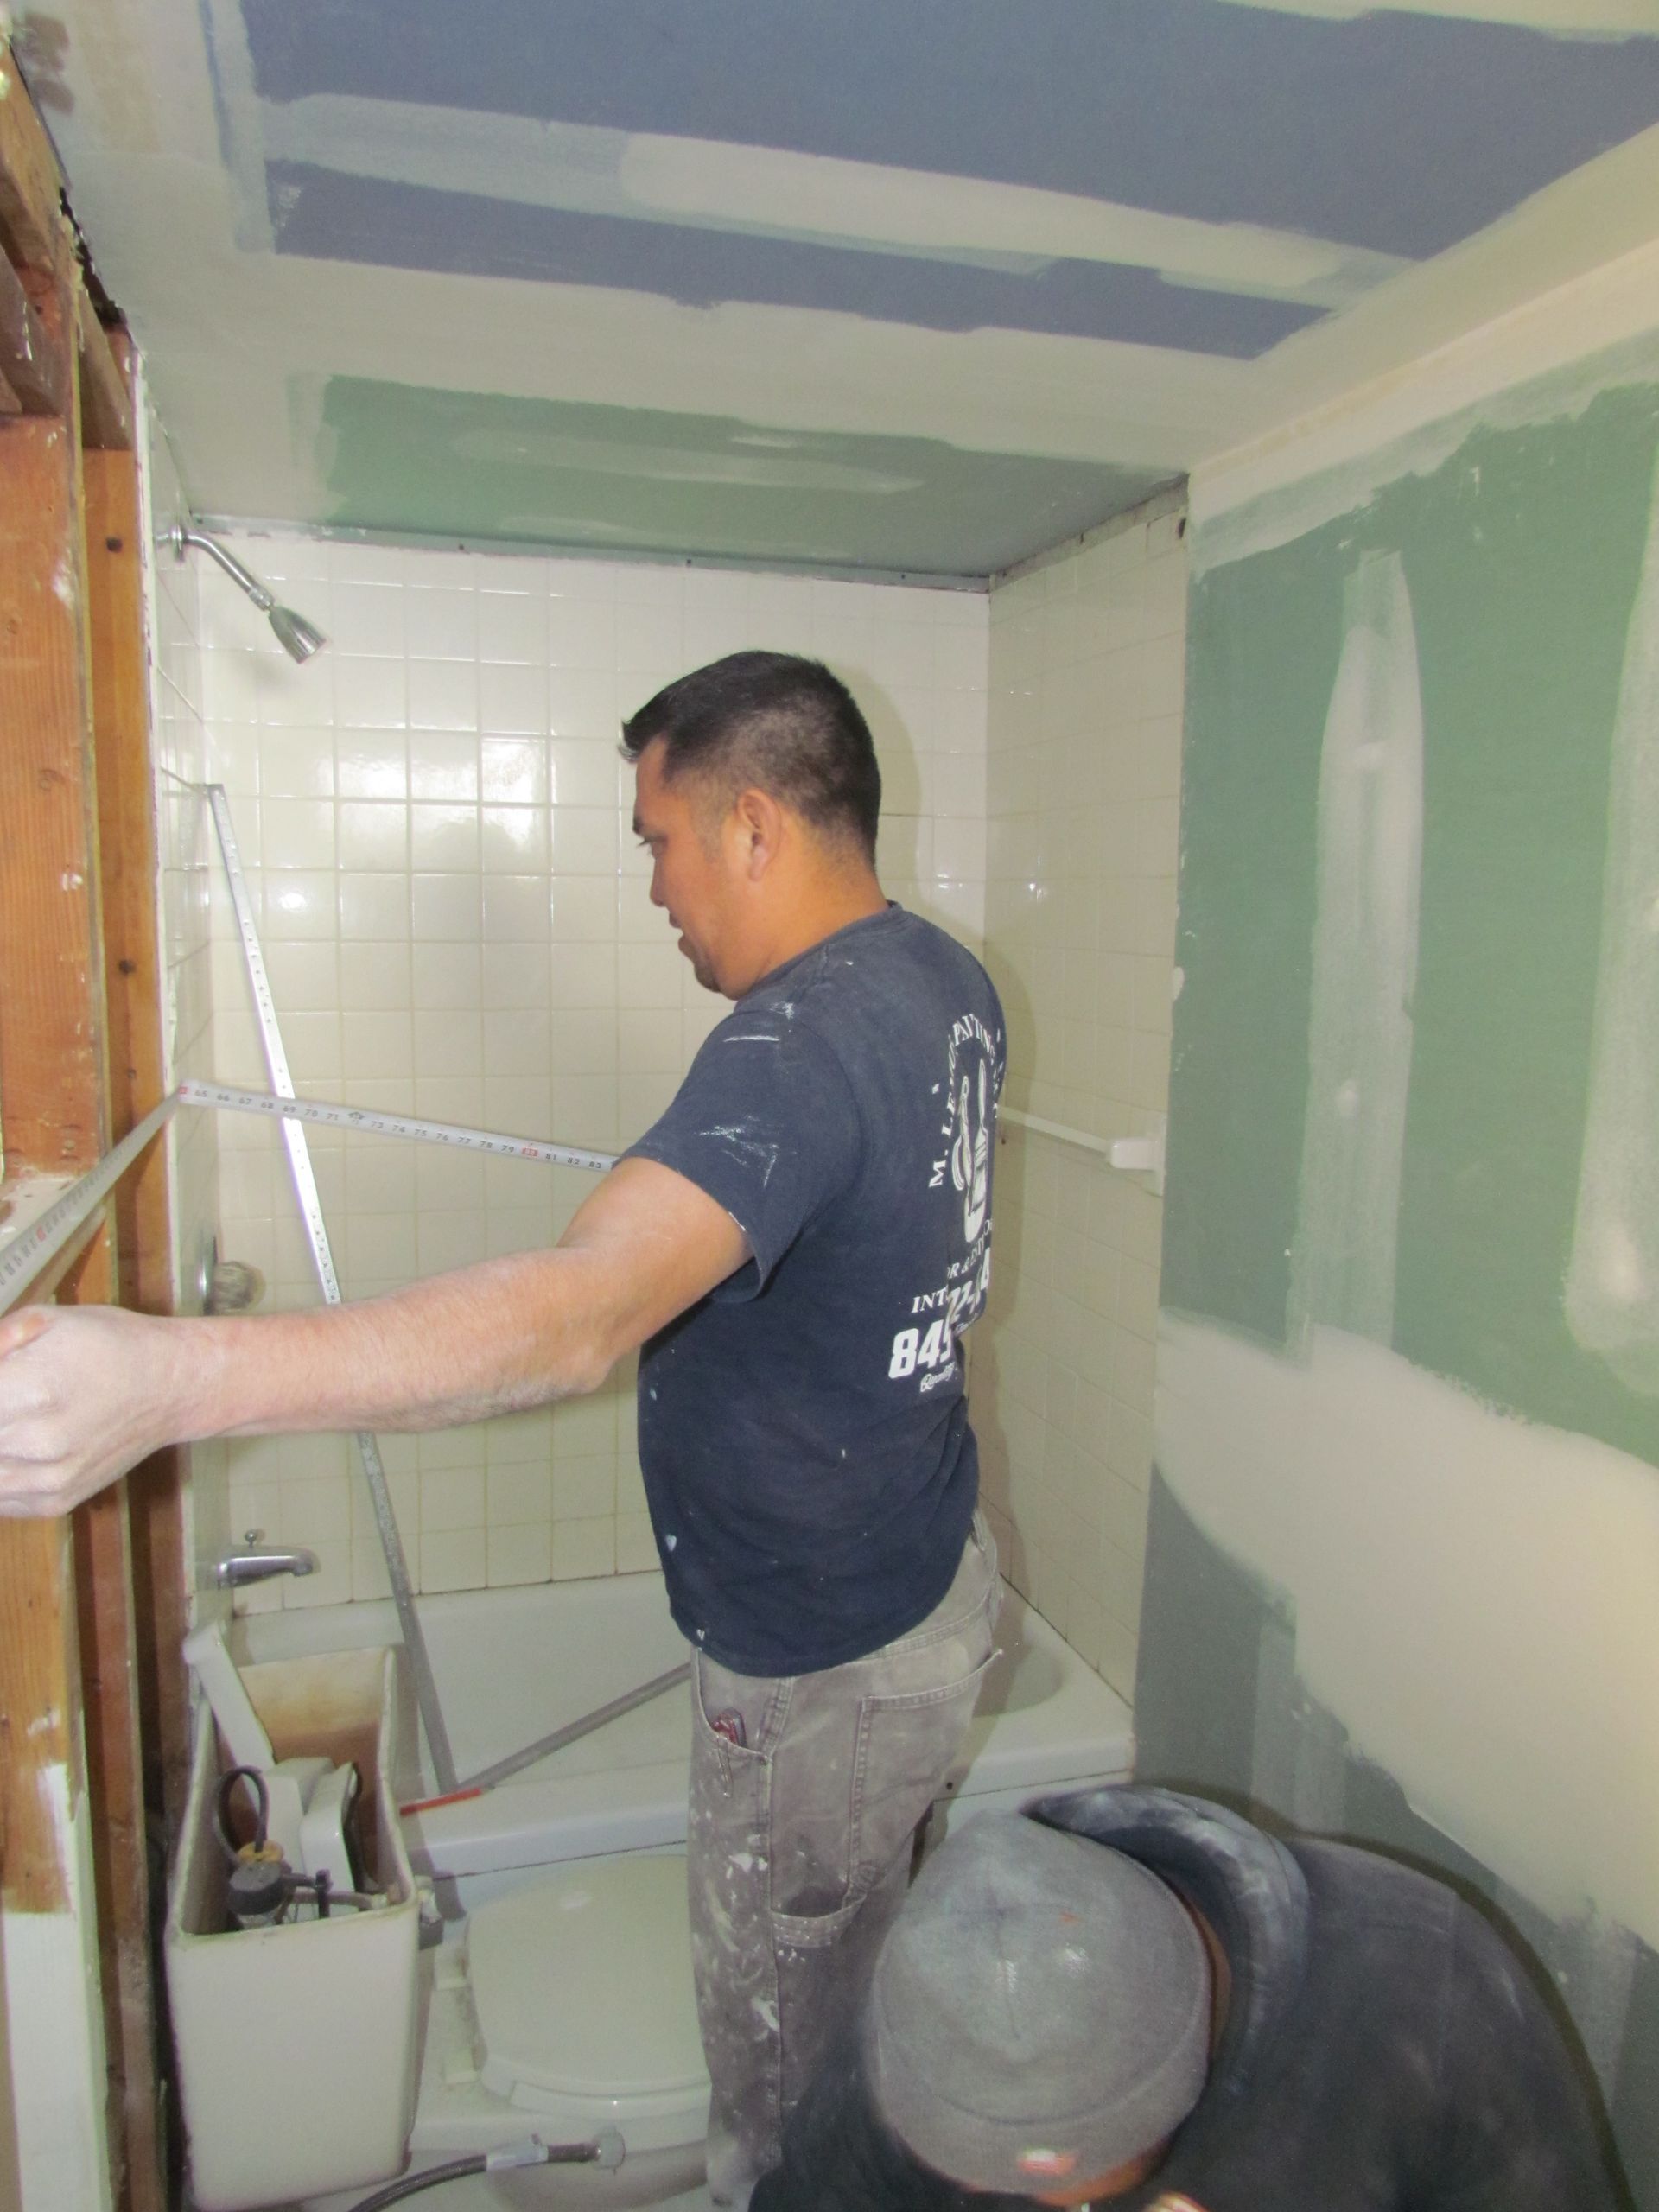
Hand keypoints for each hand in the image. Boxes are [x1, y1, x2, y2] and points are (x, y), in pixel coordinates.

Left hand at [0, 1305, 183, 1514]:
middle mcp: (37, 1442)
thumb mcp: (47, 1319)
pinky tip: (15, 1445)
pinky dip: (0, 1472)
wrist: (172, 1388)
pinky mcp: (54, 1502)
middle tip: (7, 1400)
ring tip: (13, 1420)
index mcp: (32, 1389)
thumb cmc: (111, 1345)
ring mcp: (47, 1480)